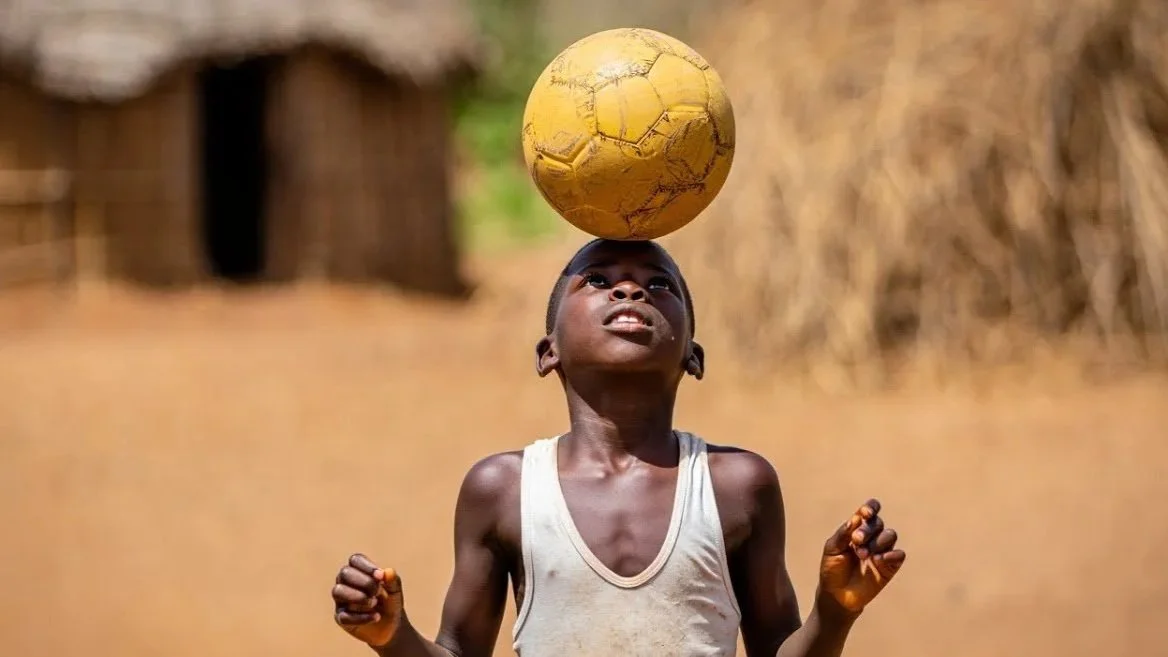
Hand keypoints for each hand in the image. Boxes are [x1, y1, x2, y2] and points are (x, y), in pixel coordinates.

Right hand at [332, 553, 404, 646]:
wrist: (391, 626)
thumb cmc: (390, 602)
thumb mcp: (395, 591)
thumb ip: (393, 581)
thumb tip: (387, 572)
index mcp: (358, 571)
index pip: (355, 560)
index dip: (367, 566)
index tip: (380, 576)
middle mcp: (346, 583)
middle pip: (345, 573)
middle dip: (364, 582)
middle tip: (378, 592)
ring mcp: (341, 600)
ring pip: (338, 591)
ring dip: (358, 597)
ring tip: (374, 603)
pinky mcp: (341, 618)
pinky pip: (344, 616)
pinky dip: (362, 617)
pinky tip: (376, 617)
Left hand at [817, 499, 905, 614]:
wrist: (837, 595)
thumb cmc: (832, 569)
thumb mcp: (832, 549)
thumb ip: (843, 534)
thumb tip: (855, 518)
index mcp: (857, 529)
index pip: (869, 512)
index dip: (870, 508)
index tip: (865, 513)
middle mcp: (872, 537)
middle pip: (878, 523)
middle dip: (868, 530)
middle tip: (856, 541)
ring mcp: (882, 551)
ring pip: (890, 535)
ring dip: (877, 542)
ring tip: (864, 554)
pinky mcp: (890, 566)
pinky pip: (899, 554)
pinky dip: (892, 554)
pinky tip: (879, 560)